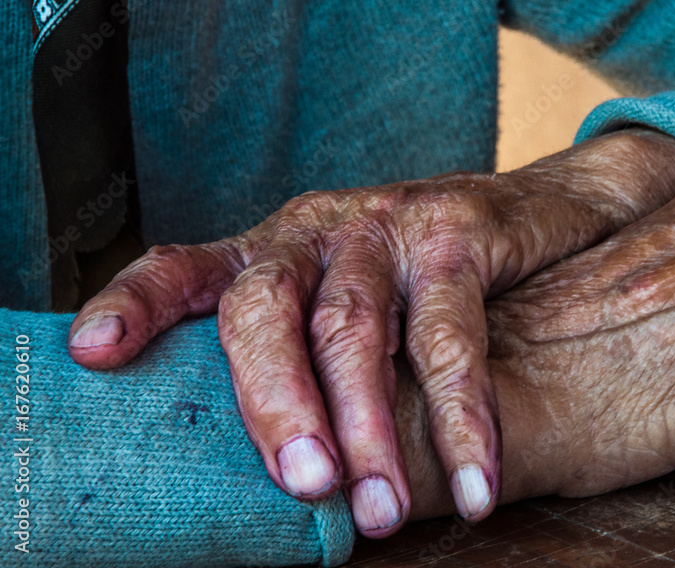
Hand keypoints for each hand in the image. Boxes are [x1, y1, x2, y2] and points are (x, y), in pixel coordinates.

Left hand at [65, 130, 674, 535]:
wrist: (529, 214)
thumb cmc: (419, 282)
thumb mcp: (346, 298)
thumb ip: (304, 354)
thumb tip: (269, 466)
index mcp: (273, 250)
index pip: (185, 266)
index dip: (137, 304)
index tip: (94, 352)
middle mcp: (316, 231)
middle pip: (268, 307)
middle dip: (277, 404)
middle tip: (304, 488)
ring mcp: (385, 228)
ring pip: (355, 325)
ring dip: (367, 425)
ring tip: (380, 510)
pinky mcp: (455, 233)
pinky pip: (453, 334)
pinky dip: (462, 417)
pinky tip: (473, 480)